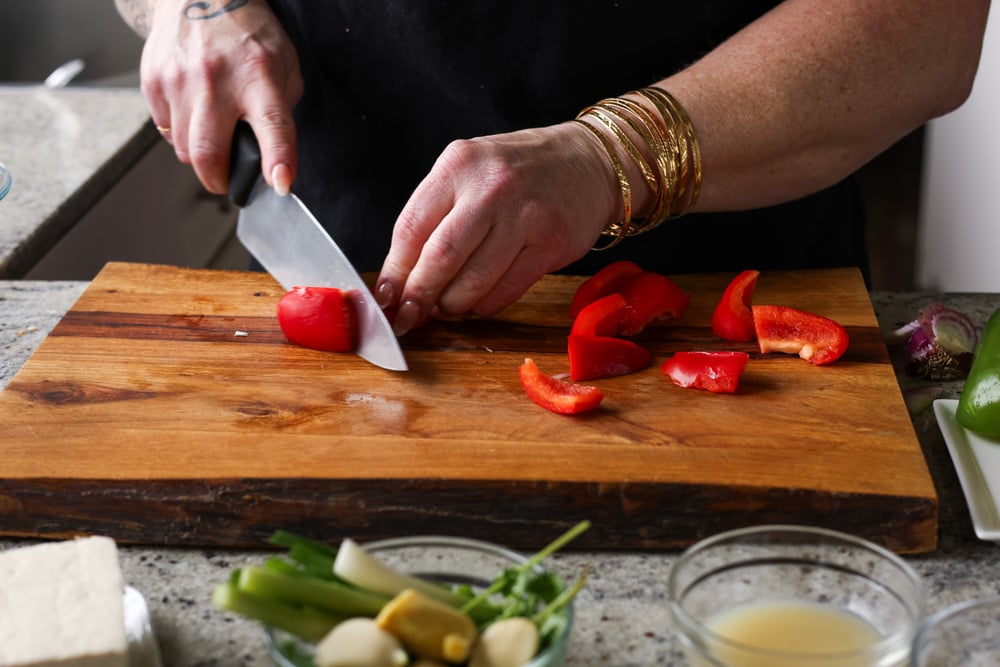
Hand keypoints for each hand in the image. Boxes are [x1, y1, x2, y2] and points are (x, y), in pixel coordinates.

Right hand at [141, 0, 302, 194]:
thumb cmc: (248, 33)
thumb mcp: (284, 66)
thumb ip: (282, 110)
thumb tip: (276, 156)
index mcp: (259, 76)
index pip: (272, 126)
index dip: (277, 160)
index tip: (280, 184)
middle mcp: (216, 80)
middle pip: (208, 154)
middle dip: (220, 180)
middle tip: (228, 180)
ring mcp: (180, 81)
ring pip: (183, 149)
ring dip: (200, 156)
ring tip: (213, 136)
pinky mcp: (153, 81)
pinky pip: (165, 130)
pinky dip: (180, 134)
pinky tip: (193, 113)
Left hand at [375, 122, 621, 335]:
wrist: (590, 163)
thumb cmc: (519, 172)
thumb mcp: (470, 173)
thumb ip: (435, 218)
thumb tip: (400, 280)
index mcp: (459, 166)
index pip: (410, 228)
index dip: (394, 272)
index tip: (384, 299)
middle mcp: (491, 188)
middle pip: (439, 259)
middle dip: (417, 297)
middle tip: (407, 317)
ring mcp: (524, 217)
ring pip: (472, 283)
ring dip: (451, 306)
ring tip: (445, 308)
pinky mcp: (550, 245)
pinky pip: (505, 292)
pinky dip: (483, 306)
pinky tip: (478, 301)